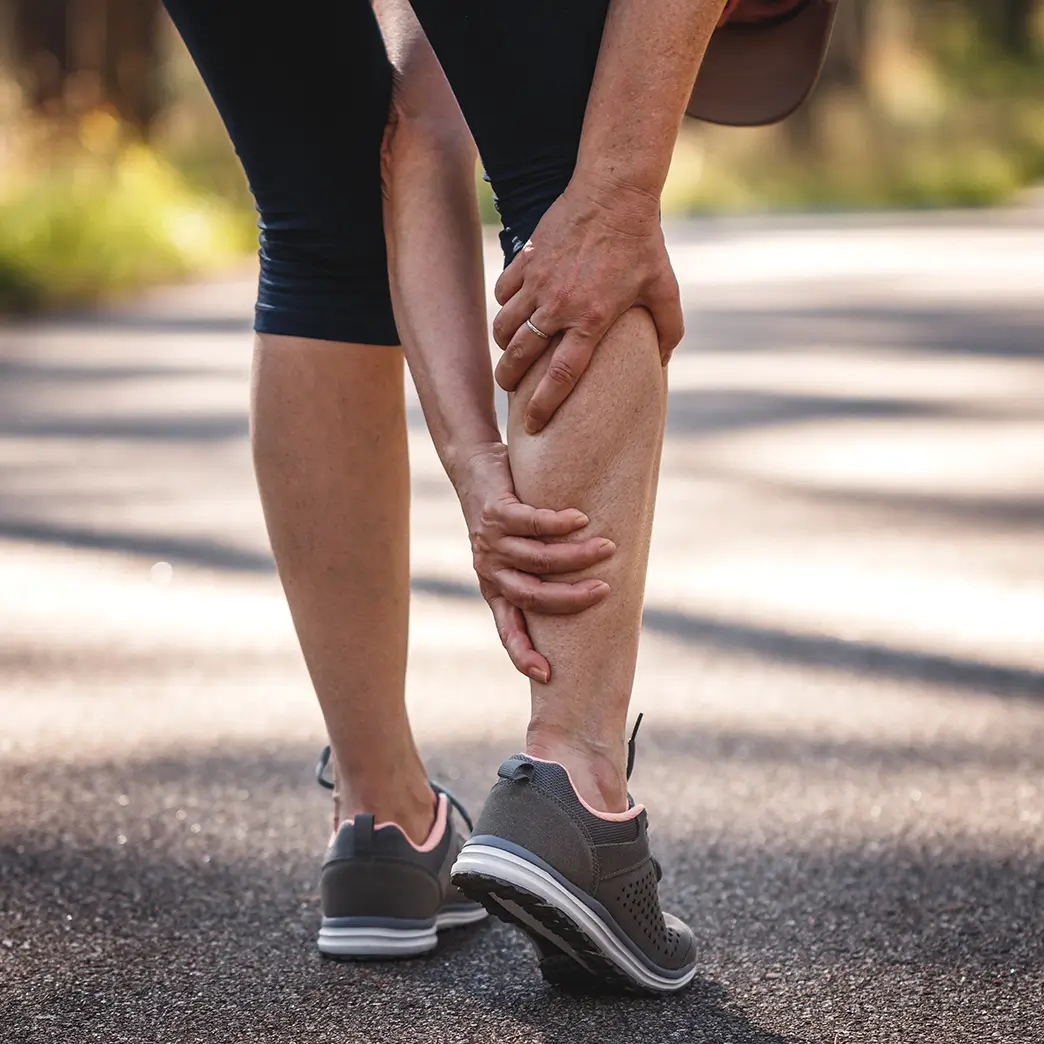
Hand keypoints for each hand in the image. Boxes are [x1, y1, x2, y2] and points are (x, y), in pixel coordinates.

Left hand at [453, 442, 613, 682]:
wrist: (473, 469)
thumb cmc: (506, 516)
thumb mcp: (515, 552)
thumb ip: (539, 572)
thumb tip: (590, 594)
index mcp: (494, 588)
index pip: (507, 630)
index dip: (523, 654)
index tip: (545, 675)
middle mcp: (490, 569)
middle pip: (532, 596)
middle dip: (571, 598)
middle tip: (604, 591)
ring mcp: (491, 542)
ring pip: (539, 559)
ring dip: (577, 556)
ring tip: (607, 548)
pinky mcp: (497, 512)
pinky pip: (533, 523)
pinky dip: (560, 523)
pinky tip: (580, 519)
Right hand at [492, 174, 683, 432]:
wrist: (614, 191)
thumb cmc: (643, 243)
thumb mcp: (665, 290)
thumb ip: (668, 331)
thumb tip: (662, 362)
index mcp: (592, 321)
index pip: (560, 377)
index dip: (543, 406)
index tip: (533, 426)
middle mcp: (559, 306)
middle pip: (519, 357)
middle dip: (509, 380)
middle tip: (509, 388)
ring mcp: (538, 282)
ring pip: (504, 327)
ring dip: (505, 345)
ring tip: (511, 351)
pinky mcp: (526, 260)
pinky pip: (503, 295)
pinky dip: (505, 307)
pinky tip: (515, 310)